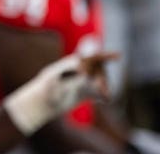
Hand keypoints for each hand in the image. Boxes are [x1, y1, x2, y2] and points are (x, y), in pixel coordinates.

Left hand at [3, 51, 118, 134]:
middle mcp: (79, 70)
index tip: (119, 55)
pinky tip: (104, 101)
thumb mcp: (52, 83)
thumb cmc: (44, 91)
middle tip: (103, 90)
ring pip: (100, 81)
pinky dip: (103, 95)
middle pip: (99, 70)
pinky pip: (98, 92)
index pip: (92, 57)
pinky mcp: (84, 92)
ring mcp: (83, 81)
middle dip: (103, 78)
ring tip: (105, 97)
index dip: (106, 55)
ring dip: (105, 87)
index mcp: (72, 63)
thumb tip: (82, 72)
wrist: (40, 104)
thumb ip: (68, 76)